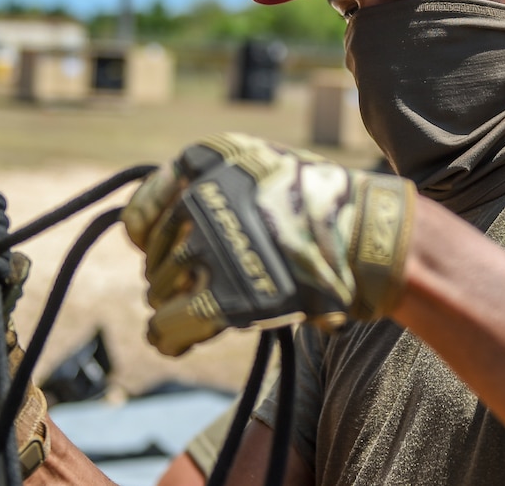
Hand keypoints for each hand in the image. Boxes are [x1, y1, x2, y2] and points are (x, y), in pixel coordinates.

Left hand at [122, 132, 416, 355]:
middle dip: (168, 276)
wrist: (363, 233)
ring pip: (160, 291)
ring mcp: (208, 249)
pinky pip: (171, 325)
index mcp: (202, 163)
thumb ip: (211, 180)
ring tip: (191, 312)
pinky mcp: (223, 297)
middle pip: (155, 258)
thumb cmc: (316, 200)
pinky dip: (168, 336)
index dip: (146, 238)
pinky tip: (173, 341)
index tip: (154, 251)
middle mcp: (197, 201)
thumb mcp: (257, 163)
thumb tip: (165, 220)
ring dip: (171, 305)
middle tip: (193, 287)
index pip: (142, 213)